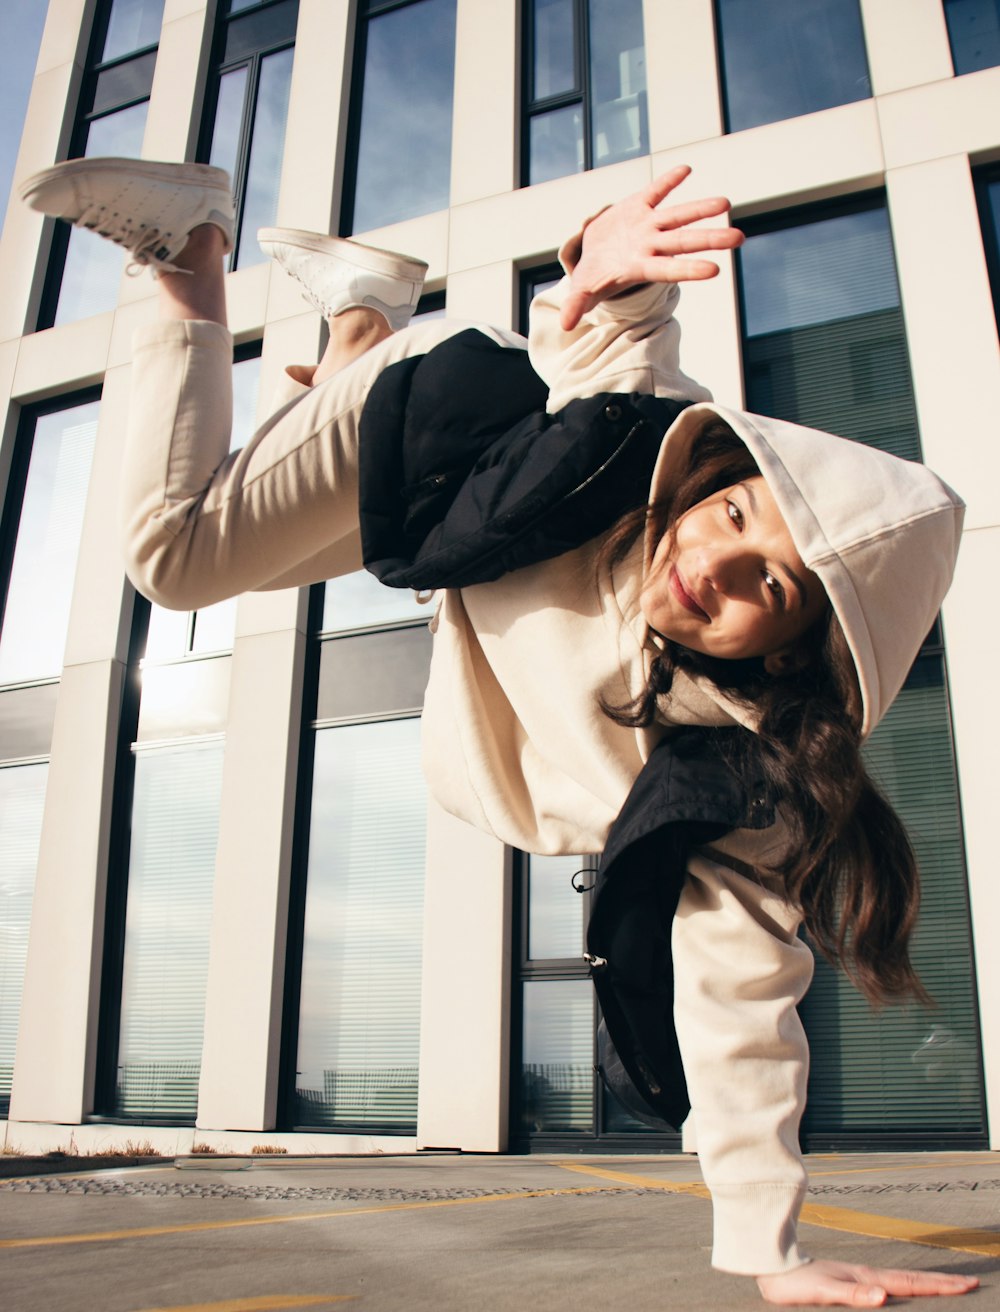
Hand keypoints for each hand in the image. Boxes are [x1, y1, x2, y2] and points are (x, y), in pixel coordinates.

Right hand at [559, 164, 743, 330]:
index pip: (670, 269)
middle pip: (684, 241)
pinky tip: (686, 170)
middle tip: (740, 238)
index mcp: (642, 266)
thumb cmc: (596, 275)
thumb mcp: (585, 289)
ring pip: (678, 215)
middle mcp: (651, 245)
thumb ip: (578, 304)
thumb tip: (564, 325)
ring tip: (726, 203)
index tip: (715, 270)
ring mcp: (648, 225)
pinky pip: (656, 190)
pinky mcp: (639, 205)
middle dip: (711, 239)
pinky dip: (669, 180)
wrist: (596, 252)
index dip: (689, 269)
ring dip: (701, 208)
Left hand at [756, 1259, 978, 1305]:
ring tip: (948, 1285)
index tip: (967, 1283)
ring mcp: (860, 1277)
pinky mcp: (850, 1281)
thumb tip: (883, 1295)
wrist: (772, 1267)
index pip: (911, 1283)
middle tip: (971, 1282)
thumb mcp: (823, 1291)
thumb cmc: (795, 1284)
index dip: (940, 1286)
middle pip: (913, 1279)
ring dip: (928, 1283)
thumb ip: (852, 1294)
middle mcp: (867, 1276)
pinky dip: (907, 1287)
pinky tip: (906, 1291)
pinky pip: (888, 1285)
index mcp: (867, 1278)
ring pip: (902, 1281)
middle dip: (942, 1282)